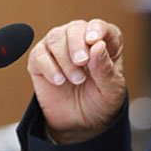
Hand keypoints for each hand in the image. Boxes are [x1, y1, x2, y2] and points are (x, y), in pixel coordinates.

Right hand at [27, 19, 125, 143]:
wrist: (79, 123)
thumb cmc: (100, 102)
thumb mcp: (111, 90)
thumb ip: (105, 69)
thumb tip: (97, 46)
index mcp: (105, 43)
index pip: (101, 27)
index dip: (97, 30)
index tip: (93, 41)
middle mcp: (81, 40)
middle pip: (75, 28)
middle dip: (77, 44)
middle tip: (81, 63)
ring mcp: (59, 47)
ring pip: (56, 37)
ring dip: (65, 59)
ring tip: (75, 80)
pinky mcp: (40, 59)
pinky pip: (39, 54)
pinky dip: (48, 67)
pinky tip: (58, 80)